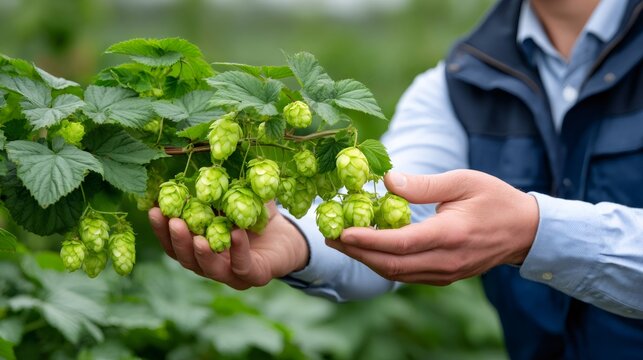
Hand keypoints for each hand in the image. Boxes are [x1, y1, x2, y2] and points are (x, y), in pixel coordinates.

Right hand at [149, 202, 308, 289]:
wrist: (288, 234)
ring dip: (200, 252)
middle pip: (185, 259)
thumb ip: (216, 186)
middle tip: (171, 221)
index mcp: (199, 248)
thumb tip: (197, 158)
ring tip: (195, 235)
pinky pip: (242, 266)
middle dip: (176, 240)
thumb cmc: (255, 215)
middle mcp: (211, 265)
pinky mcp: (254, 276)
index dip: (161, 229)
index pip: (174, 242)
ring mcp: (231, 274)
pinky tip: (234, 233)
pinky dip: (237, 250)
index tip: (153, 210)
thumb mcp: (235, 197)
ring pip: (209, 268)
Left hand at [327, 170, 538, 284]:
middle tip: (329, 238)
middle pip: (391, 265)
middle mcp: (446, 261)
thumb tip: (388, 180)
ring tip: (342, 243)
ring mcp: (446, 273)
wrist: (526, 232)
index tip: (340, 231)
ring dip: (366, 260)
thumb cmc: (495, 199)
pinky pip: (408, 275)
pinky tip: (369, 249)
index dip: (367, 240)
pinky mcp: (445, 276)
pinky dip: (384, 263)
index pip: (400, 244)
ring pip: (397, 274)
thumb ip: (424, 185)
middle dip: (357, 252)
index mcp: (450, 235)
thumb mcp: (463, 181)